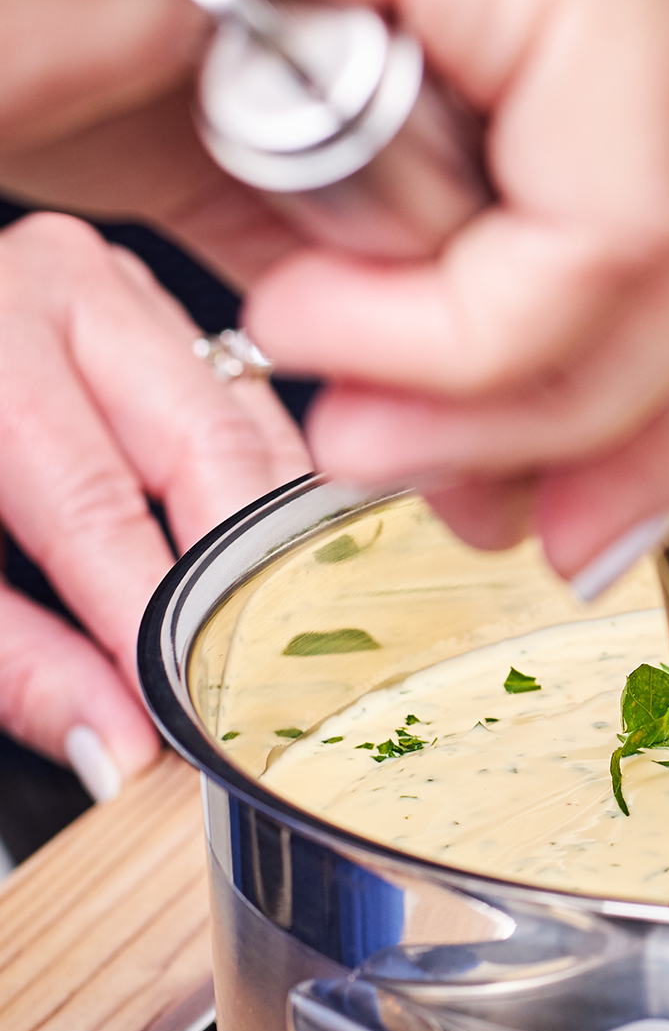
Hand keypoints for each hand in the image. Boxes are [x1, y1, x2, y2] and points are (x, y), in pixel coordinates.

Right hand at [0, 0, 668, 582]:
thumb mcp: (350, 166)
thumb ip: (534, 275)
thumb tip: (668, 438)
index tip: (612, 492)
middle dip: (650, 401)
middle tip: (522, 515)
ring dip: (538, 387)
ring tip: (372, 418)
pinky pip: (608, 199)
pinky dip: (480, 334)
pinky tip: (316, 319)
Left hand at [0, 214, 309, 795]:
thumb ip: (16, 662)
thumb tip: (122, 745)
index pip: (97, 506)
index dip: (156, 621)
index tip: (198, 714)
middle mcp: (60, 285)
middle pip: (207, 451)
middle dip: (245, 581)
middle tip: (263, 685)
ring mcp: (123, 289)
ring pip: (253, 430)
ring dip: (275, 542)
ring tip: (279, 641)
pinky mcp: (159, 311)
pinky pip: (254, 412)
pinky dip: (268, 498)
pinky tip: (274, 569)